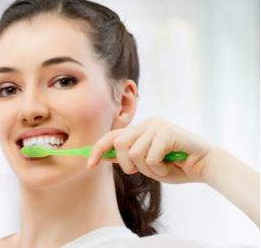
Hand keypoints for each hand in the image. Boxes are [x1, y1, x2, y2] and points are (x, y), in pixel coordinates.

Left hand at [87, 117, 213, 183]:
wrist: (206, 167)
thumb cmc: (176, 167)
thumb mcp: (146, 164)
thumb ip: (127, 158)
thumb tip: (102, 157)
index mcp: (141, 130)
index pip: (112, 136)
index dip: (97, 149)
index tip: (89, 164)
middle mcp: (147, 124)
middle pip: (119, 144)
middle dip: (127, 164)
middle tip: (143, 170)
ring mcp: (157, 126)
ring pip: (133, 152)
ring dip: (146, 168)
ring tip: (161, 167)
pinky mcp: (167, 132)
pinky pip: (150, 157)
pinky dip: (158, 168)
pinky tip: (170, 165)